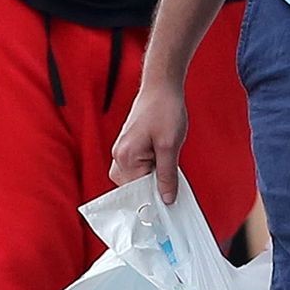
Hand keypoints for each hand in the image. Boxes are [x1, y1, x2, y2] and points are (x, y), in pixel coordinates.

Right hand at [110, 81, 187, 201]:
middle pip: (134, 188)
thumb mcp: (170, 145)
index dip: (154, 197)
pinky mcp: (128, 147)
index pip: (137, 192)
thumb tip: (166, 198)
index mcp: (125, 157)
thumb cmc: (164, 109)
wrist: (161, 87)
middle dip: (153, 187)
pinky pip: (137, 168)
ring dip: (152, 177)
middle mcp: (118, 156)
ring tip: (166, 161)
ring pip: (136, 179)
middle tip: (171, 179)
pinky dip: (150, 169)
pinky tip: (162, 159)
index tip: (169, 203)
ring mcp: (122, 152)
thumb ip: (167, 175)